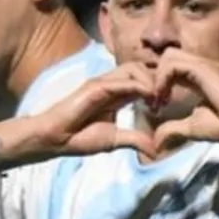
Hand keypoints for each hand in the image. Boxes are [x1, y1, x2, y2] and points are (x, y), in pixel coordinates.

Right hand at [36, 62, 154, 156]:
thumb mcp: (115, 140)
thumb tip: (155, 152)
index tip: (163, 106)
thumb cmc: (79, 137)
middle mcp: (111, 84)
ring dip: (150, 82)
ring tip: (154, 102)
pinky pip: (122, 81)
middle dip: (156, 80)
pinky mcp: (96, 86)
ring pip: (134, 68)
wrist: (55, 139)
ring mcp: (103, 83)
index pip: (142, 78)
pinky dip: (139, 87)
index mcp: (117, 94)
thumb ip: (135, 140)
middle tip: (162, 102)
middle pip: (141, 67)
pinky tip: (147, 100)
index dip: (157, 88)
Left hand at [152, 49, 218, 149]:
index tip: (158, 106)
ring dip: (158, 76)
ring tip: (159, 99)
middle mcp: (201, 65)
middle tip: (156, 100)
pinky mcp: (202, 68)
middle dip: (157, 75)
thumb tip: (156, 142)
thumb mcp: (191, 127)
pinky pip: (172, 64)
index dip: (160, 82)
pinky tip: (164, 97)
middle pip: (168, 56)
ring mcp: (202, 64)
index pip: (172, 66)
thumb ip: (172, 129)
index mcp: (200, 75)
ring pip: (168, 56)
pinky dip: (162, 79)